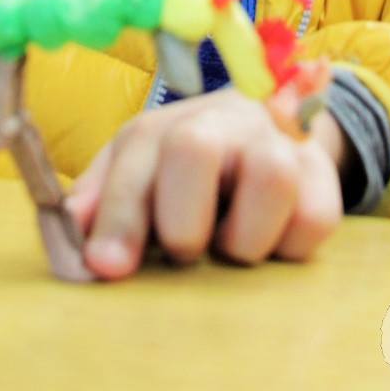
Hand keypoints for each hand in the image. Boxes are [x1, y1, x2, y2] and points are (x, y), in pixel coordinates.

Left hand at [66, 85, 343, 280]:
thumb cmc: (182, 166)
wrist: (262, 123)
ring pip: (269, 178)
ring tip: (230, 245)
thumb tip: (67, 227)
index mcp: (160, 130)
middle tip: (184, 249)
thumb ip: (99, 199)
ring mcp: (275, 143)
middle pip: (194, 149)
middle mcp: (217, 124)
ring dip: (244, 236)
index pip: (134, 162)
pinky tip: (271, 240)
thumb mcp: (135, 173)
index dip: (118, 216)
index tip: (107, 267)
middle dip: (182, 219)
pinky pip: (314, 218)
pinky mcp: (321, 174)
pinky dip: (289, 246)